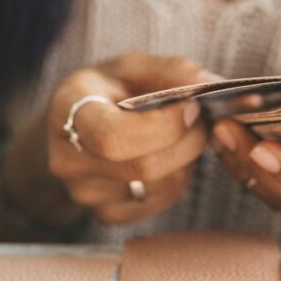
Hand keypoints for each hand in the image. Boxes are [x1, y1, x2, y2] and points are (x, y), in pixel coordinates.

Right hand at [46, 53, 218, 224]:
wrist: (73, 126)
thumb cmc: (106, 91)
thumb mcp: (131, 66)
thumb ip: (172, 70)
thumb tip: (212, 82)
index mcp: (68, 112)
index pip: (112, 137)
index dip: (163, 126)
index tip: (190, 105)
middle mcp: (69, 160)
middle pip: (144, 168)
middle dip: (188, 141)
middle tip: (200, 119)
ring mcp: (85, 193)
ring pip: (161, 187)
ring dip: (187, 159)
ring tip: (181, 134)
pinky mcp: (106, 213)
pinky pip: (162, 201)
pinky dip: (178, 178)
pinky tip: (166, 155)